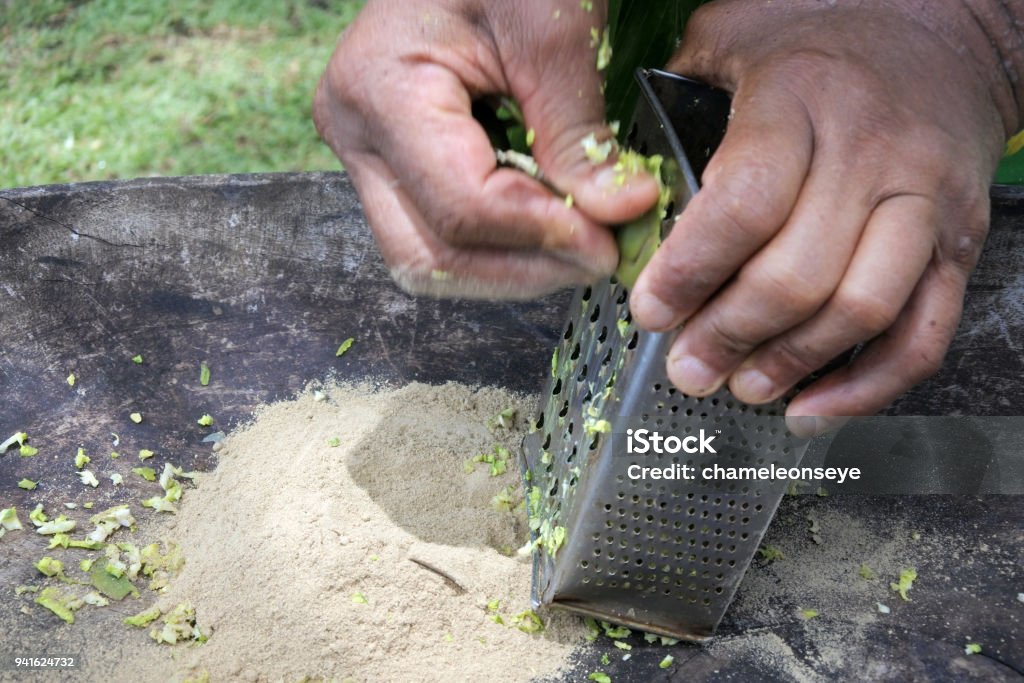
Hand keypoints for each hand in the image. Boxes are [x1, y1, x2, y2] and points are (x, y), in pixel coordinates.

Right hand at [313, 0, 657, 298]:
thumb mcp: (553, 31)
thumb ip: (579, 131)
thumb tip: (623, 212)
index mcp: (381, 92)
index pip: (460, 207)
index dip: (541, 236)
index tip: (609, 240)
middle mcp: (357, 136)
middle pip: (428, 256)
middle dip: (522, 272)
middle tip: (597, 257)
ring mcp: (367, 155)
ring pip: (428, 260)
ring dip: (511, 269)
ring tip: (578, 244)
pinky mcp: (393, 165)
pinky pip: (437, 235)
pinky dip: (499, 247)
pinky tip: (548, 227)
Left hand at [630, 0, 1021, 420]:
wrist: (948, 33)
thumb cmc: (822, 38)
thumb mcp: (735, 34)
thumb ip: (674, 96)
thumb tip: (618, 178)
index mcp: (800, 103)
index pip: (744, 204)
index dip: (690, 271)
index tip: (649, 311)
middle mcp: (871, 155)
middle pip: (798, 274)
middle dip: (729, 335)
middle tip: (685, 368)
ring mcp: (925, 203)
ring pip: (861, 309)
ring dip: (791, 364)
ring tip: (740, 387)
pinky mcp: (961, 242)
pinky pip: (923, 334)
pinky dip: (867, 387)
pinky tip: (811, 411)